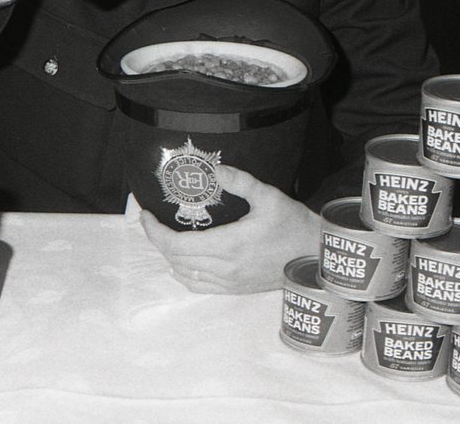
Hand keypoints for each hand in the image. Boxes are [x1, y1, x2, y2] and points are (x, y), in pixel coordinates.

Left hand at [139, 164, 321, 293]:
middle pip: (175, 258)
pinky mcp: (236, 289)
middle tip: (151, 221)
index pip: (176, 244)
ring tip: (164, 237)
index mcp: (228, 245)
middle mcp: (224, 268)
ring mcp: (229, 282)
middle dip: (157, 240)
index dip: (154, 231)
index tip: (145, 215)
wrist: (314, 256)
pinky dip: (183, 275)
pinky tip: (181, 265)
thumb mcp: (269, 196)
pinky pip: (199, 286)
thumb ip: (241, 181)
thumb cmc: (293, 225)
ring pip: (184, 274)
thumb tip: (217, 170)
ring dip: (169, 257)